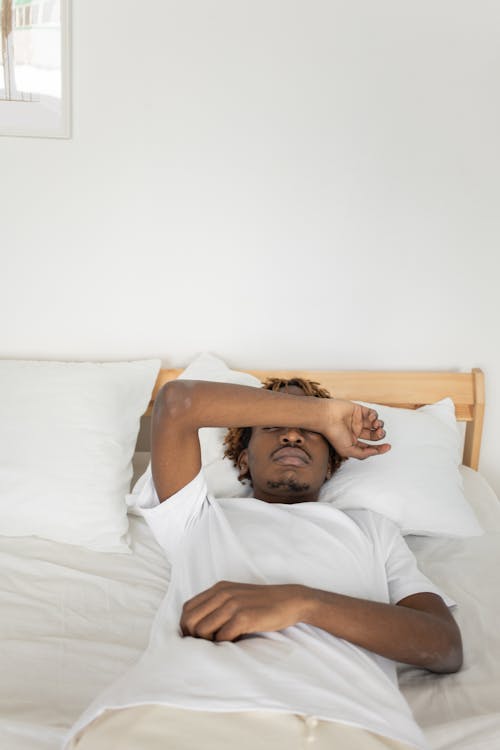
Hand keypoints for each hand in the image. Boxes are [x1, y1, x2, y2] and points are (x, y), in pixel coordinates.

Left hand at [180, 581, 305, 641]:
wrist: (289, 600)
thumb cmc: (262, 603)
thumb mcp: (236, 596)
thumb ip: (218, 604)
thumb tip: (197, 626)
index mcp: (218, 588)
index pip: (187, 608)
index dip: (186, 626)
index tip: (194, 638)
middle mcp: (222, 594)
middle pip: (190, 620)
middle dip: (193, 636)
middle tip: (206, 644)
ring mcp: (233, 605)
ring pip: (202, 630)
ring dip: (208, 642)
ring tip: (222, 642)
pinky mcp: (244, 618)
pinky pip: (222, 637)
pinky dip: (224, 644)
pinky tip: (235, 641)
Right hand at [325, 400, 390, 459]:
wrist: (327, 417)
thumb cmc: (334, 434)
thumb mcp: (347, 451)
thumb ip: (362, 454)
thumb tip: (376, 452)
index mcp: (353, 441)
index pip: (370, 446)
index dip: (380, 448)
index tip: (388, 447)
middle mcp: (357, 431)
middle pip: (374, 435)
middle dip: (380, 435)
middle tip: (380, 433)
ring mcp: (358, 420)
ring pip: (376, 424)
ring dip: (380, 425)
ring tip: (376, 425)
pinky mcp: (359, 410)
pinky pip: (373, 413)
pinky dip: (375, 416)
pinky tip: (371, 418)